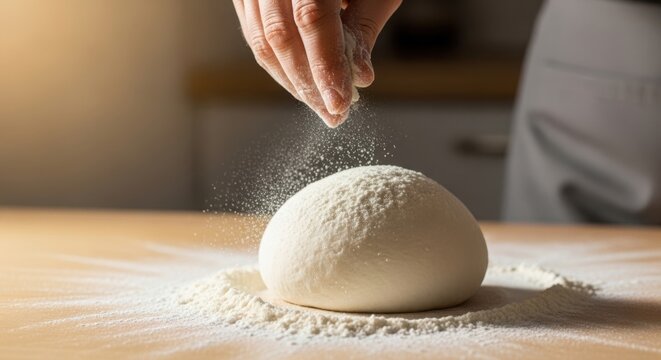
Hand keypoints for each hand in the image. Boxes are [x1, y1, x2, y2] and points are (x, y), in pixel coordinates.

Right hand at [233, 0, 400, 126]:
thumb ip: (364, 25)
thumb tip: (360, 77)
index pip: (311, 20)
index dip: (325, 67)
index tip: (341, 104)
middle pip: (279, 36)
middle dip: (308, 84)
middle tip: (333, 114)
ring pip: (262, 40)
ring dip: (291, 80)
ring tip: (320, 104)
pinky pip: (254, 33)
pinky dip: (278, 63)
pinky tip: (300, 81)